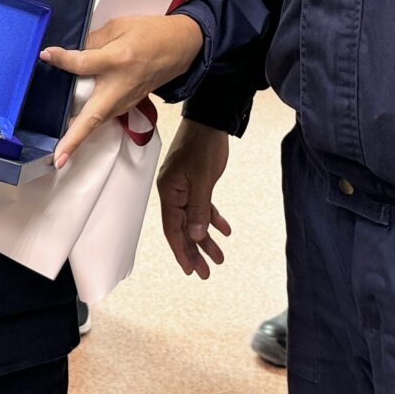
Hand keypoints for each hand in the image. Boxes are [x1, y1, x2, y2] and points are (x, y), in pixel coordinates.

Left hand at [40, 12, 204, 168]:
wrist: (180, 47)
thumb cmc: (151, 34)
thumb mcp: (119, 27)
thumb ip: (93, 41)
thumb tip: (70, 54)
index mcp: (117, 60)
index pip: (82, 64)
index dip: (62, 59)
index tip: (46, 54)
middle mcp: (120, 86)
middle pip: (93, 116)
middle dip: (75, 139)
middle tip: (58, 158)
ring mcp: (126, 100)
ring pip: (98, 121)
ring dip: (79, 137)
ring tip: (60, 152)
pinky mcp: (128, 106)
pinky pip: (104, 116)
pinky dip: (88, 125)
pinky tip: (73, 129)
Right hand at [155, 118, 233, 277]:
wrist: (210, 120)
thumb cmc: (204, 146)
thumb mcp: (203, 179)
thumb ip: (199, 209)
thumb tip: (194, 236)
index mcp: (169, 192)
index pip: (173, 229)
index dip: (181, 251)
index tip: (190, 270)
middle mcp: (173, 192)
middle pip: (182, 228)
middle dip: (194, 251)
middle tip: (205, 273)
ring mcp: (183, 187)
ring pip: (192, 220)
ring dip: (204, 239)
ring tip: (218, 258)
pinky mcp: (195, 182)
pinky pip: (201, 207)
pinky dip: (211, 219)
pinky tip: (225, 231)